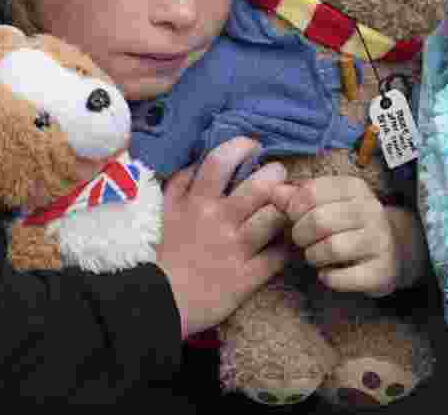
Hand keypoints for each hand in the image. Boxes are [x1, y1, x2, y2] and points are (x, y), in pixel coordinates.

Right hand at [157, 137, 292, 337]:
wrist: (160, 301)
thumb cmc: (166, 252)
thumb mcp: (165, 210)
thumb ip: (181, 182)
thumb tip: (201, 160)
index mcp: (196, 202)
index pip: (221, 160)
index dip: (242, 146)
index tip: (253, 146)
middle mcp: (218, 220)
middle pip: (260, 186)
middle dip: (276, 174)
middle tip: (278, 176)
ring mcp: (236, 248)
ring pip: (275, 218)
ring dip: (286, 209)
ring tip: (287, 207)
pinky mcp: (248, 277)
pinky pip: (279, 255)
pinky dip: (286, 246)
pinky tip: (284, 242)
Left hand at [272, 176, 402, 296]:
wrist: (392, 251)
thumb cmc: (347, 223)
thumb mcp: (326, 203)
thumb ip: (296, 197)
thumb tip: (273, 193)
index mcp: (354, 188)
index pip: (311, 192)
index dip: (293, 208)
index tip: (294, 218)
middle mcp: (371, 210)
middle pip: (319, 220)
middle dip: (300, 234)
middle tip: (302, 240)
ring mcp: (380, 241)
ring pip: (332, 248)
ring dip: (313, 256)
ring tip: (315, 255)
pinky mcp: (382, 271)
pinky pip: (342, 277)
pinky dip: (328, 277)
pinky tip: (329, 273)